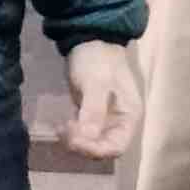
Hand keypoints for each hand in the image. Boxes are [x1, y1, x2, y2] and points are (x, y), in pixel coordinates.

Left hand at [61, 42, 143, 161]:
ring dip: (75, 141)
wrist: (90, 40)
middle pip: (103, 148)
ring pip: (91, 143)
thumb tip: (87, 137)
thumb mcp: (96, 83)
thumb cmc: (98, 60)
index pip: (117, 147)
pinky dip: (72, 134)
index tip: (75, 140)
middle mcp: (120, 122)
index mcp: (129, 116)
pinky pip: (84, 134)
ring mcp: (106, 120)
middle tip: (63, 131)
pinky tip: (61, 126)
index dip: (95, 149)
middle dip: (82, 145)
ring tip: (60, 127)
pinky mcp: (91, 115)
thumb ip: (93, 111)